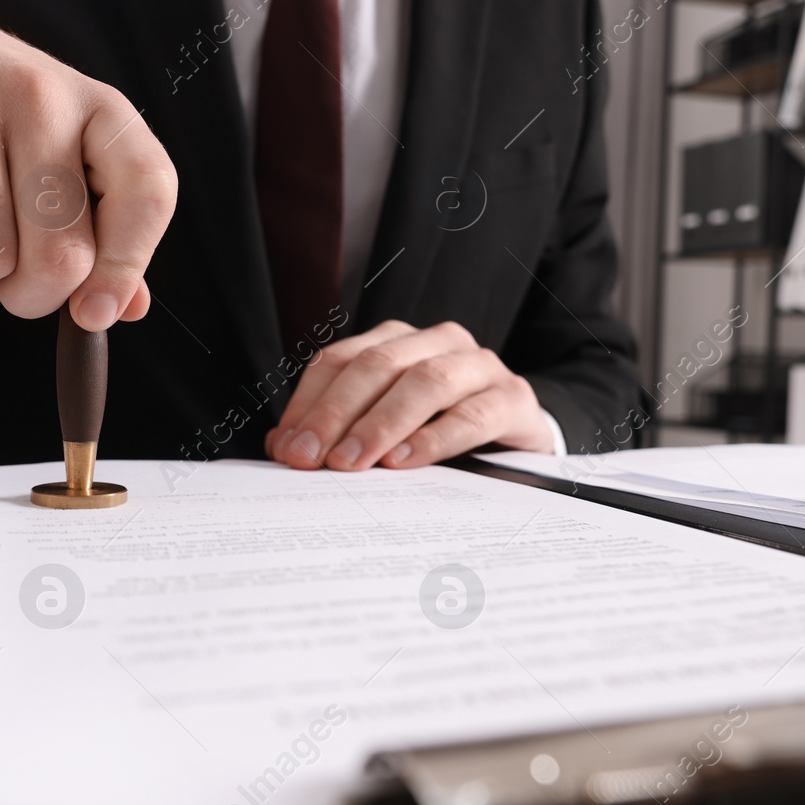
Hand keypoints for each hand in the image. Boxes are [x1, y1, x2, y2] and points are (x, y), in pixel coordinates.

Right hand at [0, 0, 176, 330]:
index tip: (97, 312)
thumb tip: (127, 306)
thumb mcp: (68, 155)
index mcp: (102, 109)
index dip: (128, 266)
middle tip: (11, 272)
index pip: (148, 192)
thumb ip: (106, 231)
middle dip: (30, 293)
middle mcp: (40, 94)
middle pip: (59, 257)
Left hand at [264, 320, 555, 470]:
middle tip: (313, 458)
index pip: (340, 360)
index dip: (310, 402)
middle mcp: (438, 342)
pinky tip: (405, 461)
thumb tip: (283, 446)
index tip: (288, 447)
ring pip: (424, 381)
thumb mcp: (384, 429)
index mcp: (398, 342)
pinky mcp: (514, 398)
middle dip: (338, 413)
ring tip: (353, 462)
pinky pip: (472, 414)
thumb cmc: (441, 431)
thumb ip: (335, 431)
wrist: (521, 440)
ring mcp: (479, 366)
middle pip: (377, 365)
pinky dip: (434, 438)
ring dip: (382, 423)